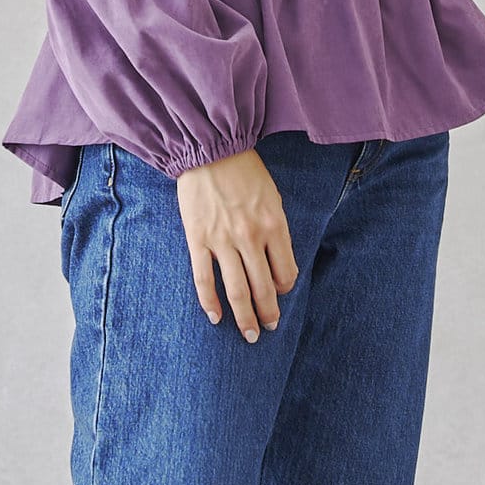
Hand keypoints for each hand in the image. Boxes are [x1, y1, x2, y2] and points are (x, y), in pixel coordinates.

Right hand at [176, 148, 298, 342]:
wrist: (210, 148)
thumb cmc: (244, 171)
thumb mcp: (272, 197)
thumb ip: (275, 229)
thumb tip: (277, 263)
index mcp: (273, 225)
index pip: (286, 272)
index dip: (284, 288)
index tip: (280, 293)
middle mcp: (250, 237)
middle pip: (263, 288)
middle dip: (268, 313)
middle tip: (268, 328)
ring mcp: (222, 240)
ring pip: (236, 290)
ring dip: (244, 317)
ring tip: (249, 335)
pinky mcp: (198, 239)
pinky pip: (204, 279)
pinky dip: (210, 303)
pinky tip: (216, 318)